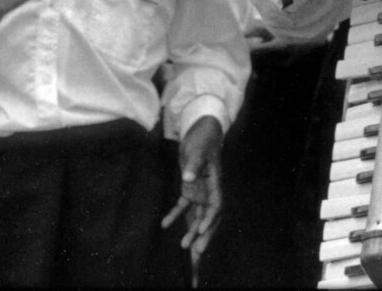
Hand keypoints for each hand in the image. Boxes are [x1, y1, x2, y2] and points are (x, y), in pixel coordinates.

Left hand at [163, 115, 223, 264]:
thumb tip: (188, 178)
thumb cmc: (203, 137)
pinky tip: (165, 224)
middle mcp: (209, 189)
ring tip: (184, 246)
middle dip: (204, 233)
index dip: (210, 220)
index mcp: (215, 181)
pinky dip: (175, 215)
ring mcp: (200, 190)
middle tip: (197, 251)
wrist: (201, 129)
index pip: (216, 205)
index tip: (201, 232)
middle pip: (209, 215)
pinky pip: (184, 205)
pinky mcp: (190, 188)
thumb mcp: (198, 148)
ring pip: (197, 214)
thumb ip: (194, 164)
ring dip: (192, 229)